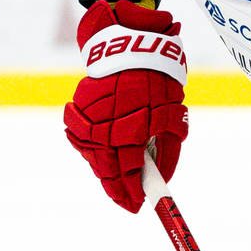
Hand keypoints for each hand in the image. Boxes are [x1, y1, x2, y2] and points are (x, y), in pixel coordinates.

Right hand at [62, 0, 188, 211]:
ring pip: (94, 157)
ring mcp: (88, 120)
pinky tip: (106, 146)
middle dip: (118, 188)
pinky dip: (95, 146)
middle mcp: (106, 129)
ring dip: (106, 168)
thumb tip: (162, 179)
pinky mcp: (78, 109)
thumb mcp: (172, 116)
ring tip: (120, 173)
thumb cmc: (158, 80)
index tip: (136, 207)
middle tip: (128, 199)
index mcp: (131, 132)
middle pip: (107, 171)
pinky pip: (84, 138)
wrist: (130, 43)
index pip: (128, 175)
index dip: (132, 194)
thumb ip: (167, 151)